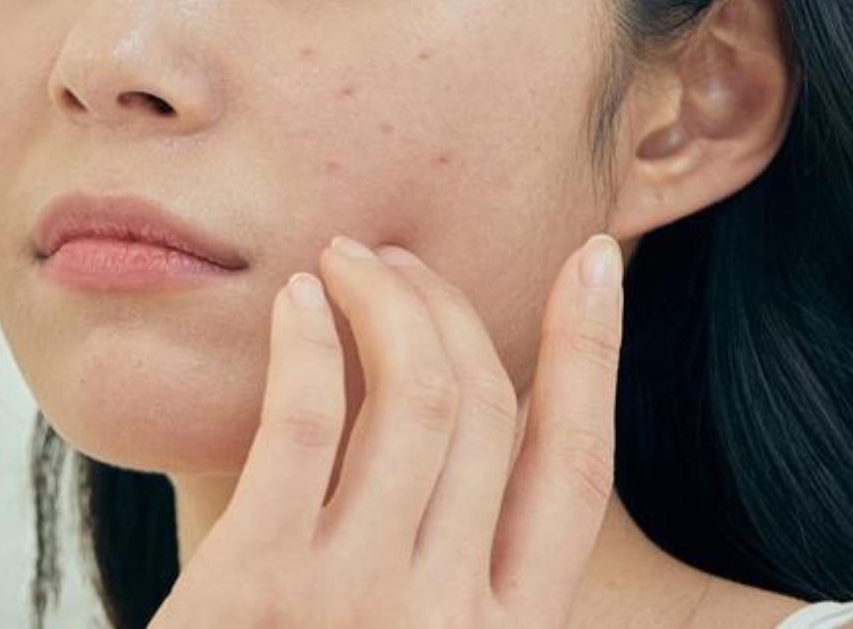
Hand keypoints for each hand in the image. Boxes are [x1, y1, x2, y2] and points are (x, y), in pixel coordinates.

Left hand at [147, 233, 624, 627]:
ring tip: (345, 260)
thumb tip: (465, 424)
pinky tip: (296, 300)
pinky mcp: (259, 581)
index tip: (591, 262)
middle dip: (450, 307)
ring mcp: (359, 597)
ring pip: (416, 396)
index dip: (592, 355)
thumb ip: (450, 564)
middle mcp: (452, 613)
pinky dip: (309, 342)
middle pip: (487, 409)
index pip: (577, 470)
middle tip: (398, 259)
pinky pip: (305, 423)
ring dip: (386, 302)